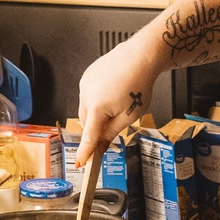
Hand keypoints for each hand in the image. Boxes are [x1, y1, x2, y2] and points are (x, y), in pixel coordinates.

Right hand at [76, 37, 156, 164]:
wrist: (140, 57)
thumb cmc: (139, 83)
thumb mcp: (130, 116)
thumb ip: (112, 132)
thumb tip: (101, 146)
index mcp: (97, 107)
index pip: (89, 136)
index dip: (85, 151)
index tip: (80, 162)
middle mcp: (86, 94)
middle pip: (87, 123)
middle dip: (97, 128)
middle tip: (115, 124)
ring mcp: (85, 84)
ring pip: (86, 109)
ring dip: (97, 113)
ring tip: (118, 102)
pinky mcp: (87, 76)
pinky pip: (88, 95)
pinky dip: (96, 100)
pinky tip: (112, 93)